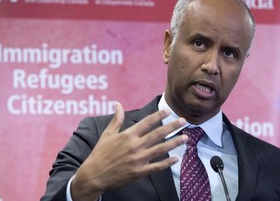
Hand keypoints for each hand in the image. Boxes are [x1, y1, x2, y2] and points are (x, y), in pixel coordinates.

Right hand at [71, 102, 187, 200]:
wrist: (94, 175)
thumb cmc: (100, 153)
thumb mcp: (107, 134)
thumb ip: (116, 119)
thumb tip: (118, 104)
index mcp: (127, 135)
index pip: (146, 122)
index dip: (158, 116)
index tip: (168, 111)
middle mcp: (134, 146)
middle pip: (157, 134)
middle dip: (172, 127)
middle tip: (184, 121)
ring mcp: (138, 160)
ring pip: (160, 149)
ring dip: (174, 143)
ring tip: (186, 138)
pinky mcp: (139, 172)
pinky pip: (156, 167)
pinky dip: (167, 163)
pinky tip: (176, 158)